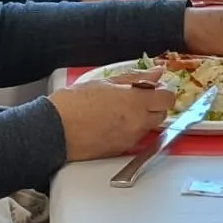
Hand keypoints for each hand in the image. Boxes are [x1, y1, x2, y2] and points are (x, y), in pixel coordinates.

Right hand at [52, 79, 175, 161]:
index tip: (152, 87)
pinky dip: (130, 129)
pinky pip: (135, 138)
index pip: (168, 98)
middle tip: (136, 97)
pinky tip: (112, 122)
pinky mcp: (120, 150)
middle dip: (154, 105)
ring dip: (142, 117)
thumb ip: (134, 78)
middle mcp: (138, 123)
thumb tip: (155, 72)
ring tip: (119, 110)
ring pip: (149, 127)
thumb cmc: (74, 104)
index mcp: (136, 102)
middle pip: (162, 114)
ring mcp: (130, 139)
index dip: (162, 91)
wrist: (54, 131)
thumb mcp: (104, 83)